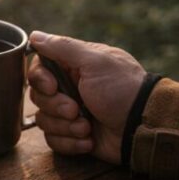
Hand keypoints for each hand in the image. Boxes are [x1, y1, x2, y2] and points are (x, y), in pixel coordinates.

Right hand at [28, 31, 145, 163]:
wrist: (144, 127)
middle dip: (56, 107)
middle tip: (76, 109)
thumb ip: (63, 47)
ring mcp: (70, 113)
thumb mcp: (95, 62)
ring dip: (66, 127)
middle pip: (37, 97)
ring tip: (87, 127)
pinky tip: (89, 141)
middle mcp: (69, 88)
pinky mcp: (73, 135)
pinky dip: (70, 143)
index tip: (52, 87)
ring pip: (44, 121)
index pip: (38, 70)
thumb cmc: (122, 90)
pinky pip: (54, 141)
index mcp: (73, 67)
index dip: (39, 80)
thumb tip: (34, 36)